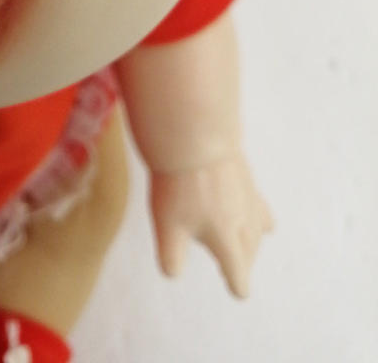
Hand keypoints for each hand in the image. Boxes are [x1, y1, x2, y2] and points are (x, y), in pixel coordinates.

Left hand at [149, 150, 273, 297]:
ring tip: (243, 244)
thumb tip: (174, 275)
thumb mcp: (167, 226)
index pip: (238, 272)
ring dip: (251, 241)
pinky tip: (248, 208)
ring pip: (258, 230)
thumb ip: (171, 257)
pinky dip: (257, 215)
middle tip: (232, 271)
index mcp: (228, 240)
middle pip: (250, 253)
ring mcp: (250, 199)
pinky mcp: (247, 177)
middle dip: (242, 263)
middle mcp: (245, 223)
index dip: (237, 284)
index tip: (238, 291)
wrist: (195, 136)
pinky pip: (259, 204)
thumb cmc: (179, 184)